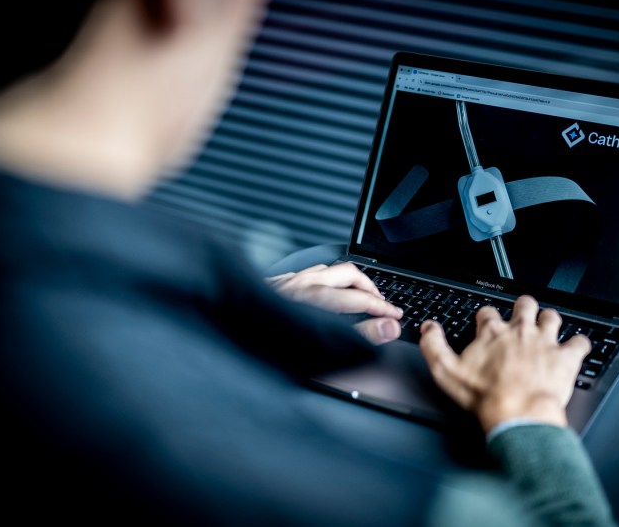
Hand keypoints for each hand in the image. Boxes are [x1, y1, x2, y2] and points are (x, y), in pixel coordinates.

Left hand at [267, 263, 402, 344]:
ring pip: (326, 270)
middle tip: (383, 304)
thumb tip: (386, 328)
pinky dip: (323, 280)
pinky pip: (306, 273)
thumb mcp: (317, 349)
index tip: (395, 317)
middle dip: (369, 287)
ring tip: (358, 296)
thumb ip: (355, 337)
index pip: (359, 299)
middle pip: (347, 273)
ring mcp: (285, 281)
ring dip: (347, 281)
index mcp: (313, 299)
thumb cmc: (263, 344)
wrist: (222, 329)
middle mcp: (300, 284)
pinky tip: (323, 291)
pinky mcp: (273, 284)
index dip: (383, 308)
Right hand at [418, 295, 589, 432]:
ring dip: (550, 320)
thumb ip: (434, 345)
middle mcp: (520, 331)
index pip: (487, 312)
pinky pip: (580, 342)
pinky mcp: (566, 358)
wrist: (519, 414)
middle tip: (522, 315)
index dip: (485, 317)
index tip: (485, 324)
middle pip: (524, 304)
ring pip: (552, 316)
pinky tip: (576, 347)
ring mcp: (545, 342)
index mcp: (492, 333)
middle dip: (523, 307)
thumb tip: (428, 328)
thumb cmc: (485, 396)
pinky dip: (579, 343)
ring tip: (547, 325)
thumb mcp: (446, 371)